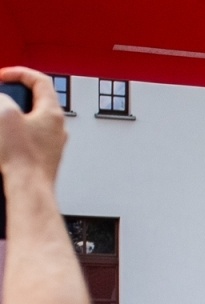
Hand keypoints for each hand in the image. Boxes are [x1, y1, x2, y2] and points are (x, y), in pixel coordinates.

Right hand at [0, 68, 67, 185]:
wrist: (29, 187)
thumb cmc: (23, 157)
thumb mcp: (5, 115)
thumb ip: (4, 99)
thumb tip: (3, 100)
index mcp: (53, 113)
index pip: (41, 80)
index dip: (19, 73)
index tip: (3, 76)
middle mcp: (57, 127)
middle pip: (37, 99)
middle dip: (16, 94)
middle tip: (1, 95)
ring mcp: (53, 142)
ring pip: (33, 118)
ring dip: (14, 113)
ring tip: (1, 116)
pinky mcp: (44, 155)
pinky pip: (30, 135)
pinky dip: (16, 130)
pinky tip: (4, 136)